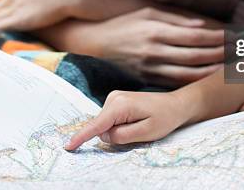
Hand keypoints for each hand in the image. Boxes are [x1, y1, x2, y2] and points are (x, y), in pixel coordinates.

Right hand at [65, 90, 188, 149]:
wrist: (175, 104)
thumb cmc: (164, 118)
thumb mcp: (146, 132)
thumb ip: (121, 136)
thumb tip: (104, 136)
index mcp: (119, 105)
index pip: (96, 125)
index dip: (81, 137)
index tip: (68, 146)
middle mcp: (113, 98)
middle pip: (102, 127)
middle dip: (115, 134)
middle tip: (139, 130)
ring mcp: (114, 98)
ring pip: (106, 124)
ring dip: (119, 130)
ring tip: (140, 123)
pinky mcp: (116, 101)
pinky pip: (110, 120)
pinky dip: (119, 126)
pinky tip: (136, 121)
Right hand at [88, 8, 223, 86]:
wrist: (95, 43)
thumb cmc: (124, 24)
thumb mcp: (148, 14)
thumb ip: (175, 20)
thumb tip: (201, 26)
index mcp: (156, 31)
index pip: (193, 37)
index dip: (215, 39)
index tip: (232, 37)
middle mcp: (154, 51)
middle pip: (194, 56)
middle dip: (218, 55)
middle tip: (237, 54)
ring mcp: (150, 67)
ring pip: (187, 74)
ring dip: (210, 72)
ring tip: (229, 68)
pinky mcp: (147, 79)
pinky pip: (174, 83)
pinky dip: (192, 82)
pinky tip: (206, 79)